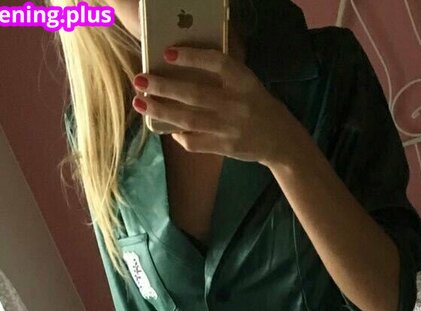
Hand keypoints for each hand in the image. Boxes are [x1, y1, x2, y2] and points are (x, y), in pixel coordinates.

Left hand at [132, 47, 304, 167]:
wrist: (280, 140)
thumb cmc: (256, 105)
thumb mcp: (247, 83)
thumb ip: (222, 75)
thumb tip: (181, 66)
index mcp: (243, 81)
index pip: (217, 63)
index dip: (192, 57)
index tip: (168, 53)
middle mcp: (236, 103)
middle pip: (194, 94)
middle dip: (163, 87)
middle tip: (140, 80)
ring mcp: (230, 128)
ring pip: (188, 119)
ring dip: (161, 110)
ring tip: (140, 102)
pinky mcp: (225, 147)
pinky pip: (195, 141)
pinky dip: (179, 135)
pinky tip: (166, 127)